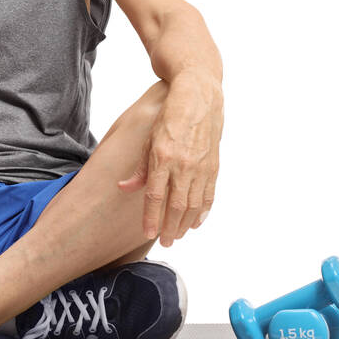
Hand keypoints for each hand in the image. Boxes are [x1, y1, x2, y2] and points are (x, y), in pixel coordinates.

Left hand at [118, 69, 223, 244]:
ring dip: (186, 224)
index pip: (154, 196)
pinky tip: (197, 222)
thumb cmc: (169, 115)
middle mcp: (183, 164)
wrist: (199, 95)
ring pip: (194, 204)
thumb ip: (139, 167)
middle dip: (170, 228)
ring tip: (178, 236)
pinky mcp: (214, 164)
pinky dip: (203, 211)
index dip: (151, 218)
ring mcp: (201, 165)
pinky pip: (209, 194)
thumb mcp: (148, 137)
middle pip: (176, 205)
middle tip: (166, 243)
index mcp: (162, 157)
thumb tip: (124, 188)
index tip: (148, 234)